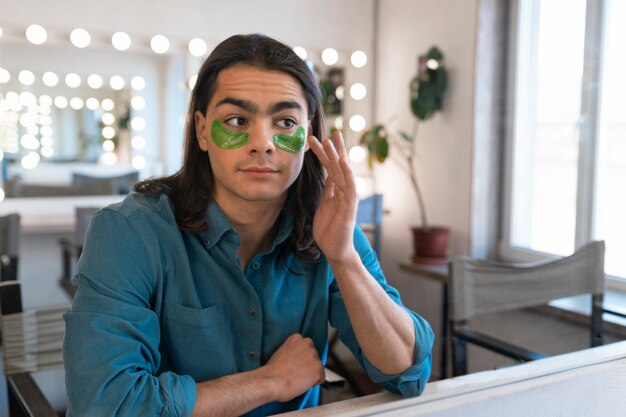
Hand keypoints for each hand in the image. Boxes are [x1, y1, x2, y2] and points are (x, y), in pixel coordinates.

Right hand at [263, 334, 324, 401]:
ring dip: (310, 374)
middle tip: (296, 372)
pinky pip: (320, 378)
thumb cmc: (272, 371)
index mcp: (297, 338)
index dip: (301, 358)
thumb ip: (293, 352)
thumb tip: (298, 360)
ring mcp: (314, 356)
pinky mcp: (318, 368)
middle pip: (313, 357)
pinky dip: (314, 383)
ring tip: (297, 378)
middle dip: (308, 365)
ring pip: (317, 368)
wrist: (272, 381)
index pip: (306, 348)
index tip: (296, 363)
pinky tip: (302, 383)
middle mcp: (307, 344)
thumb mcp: (281, 353)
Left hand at [307, 131, 358, 262]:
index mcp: (338, 189)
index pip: (332, 167)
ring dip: (337, 155)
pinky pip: (350, 187)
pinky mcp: (350, 206)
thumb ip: (328, 190)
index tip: (319, 138)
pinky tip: (343, 162)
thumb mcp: (325, 204)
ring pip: (343, 172)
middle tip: (329, 132)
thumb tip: (328, 176)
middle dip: (333, 149)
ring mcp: (349, 197)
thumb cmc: (329, 229)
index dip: (326, 152)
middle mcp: (345, 190)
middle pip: (339, 165)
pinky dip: (347, 173)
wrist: (335, 249)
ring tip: (331, 141)